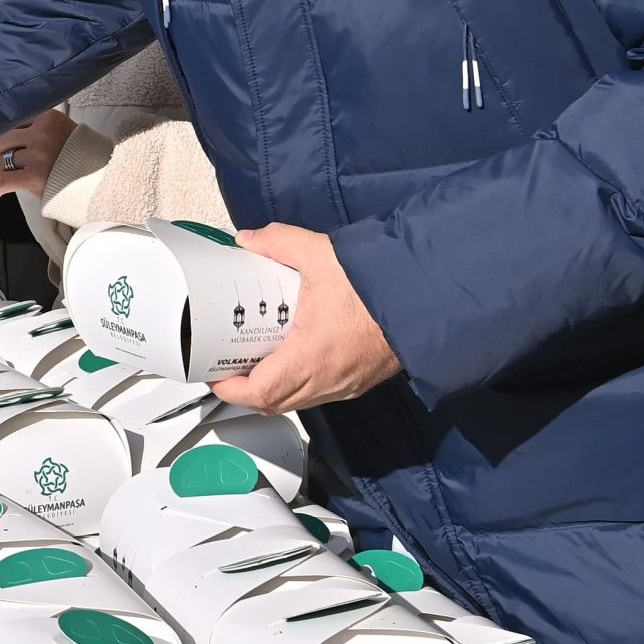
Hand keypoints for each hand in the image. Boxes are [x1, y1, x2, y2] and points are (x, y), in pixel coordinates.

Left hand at [0, 109, 72, 199]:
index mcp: (48, 118)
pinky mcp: (37, 175)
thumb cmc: (77, 158)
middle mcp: (43, 133)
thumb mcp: (61, 133)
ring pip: (2, 161)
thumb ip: (34, 131)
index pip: (13, 124)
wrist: (101, 181)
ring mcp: (39, 153)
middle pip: (2, 140)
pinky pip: (4, 180)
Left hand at [208, 224, 400, 414]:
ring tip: (256, 359)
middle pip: (275, 402)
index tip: (213, 375)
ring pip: (299, 400)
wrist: (429, 297)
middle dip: (246, 390)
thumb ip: (277, 243)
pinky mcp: (362, 379)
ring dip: (274, 387)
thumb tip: (250, 241)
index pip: (259, 392)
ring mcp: (347, 384)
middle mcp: (328, 380)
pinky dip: (300, 382)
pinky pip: (321, 392)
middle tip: (228, 366)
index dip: (229, 389)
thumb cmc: (378, 285)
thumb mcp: (318, 254)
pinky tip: (294, 355)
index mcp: (310, 357)